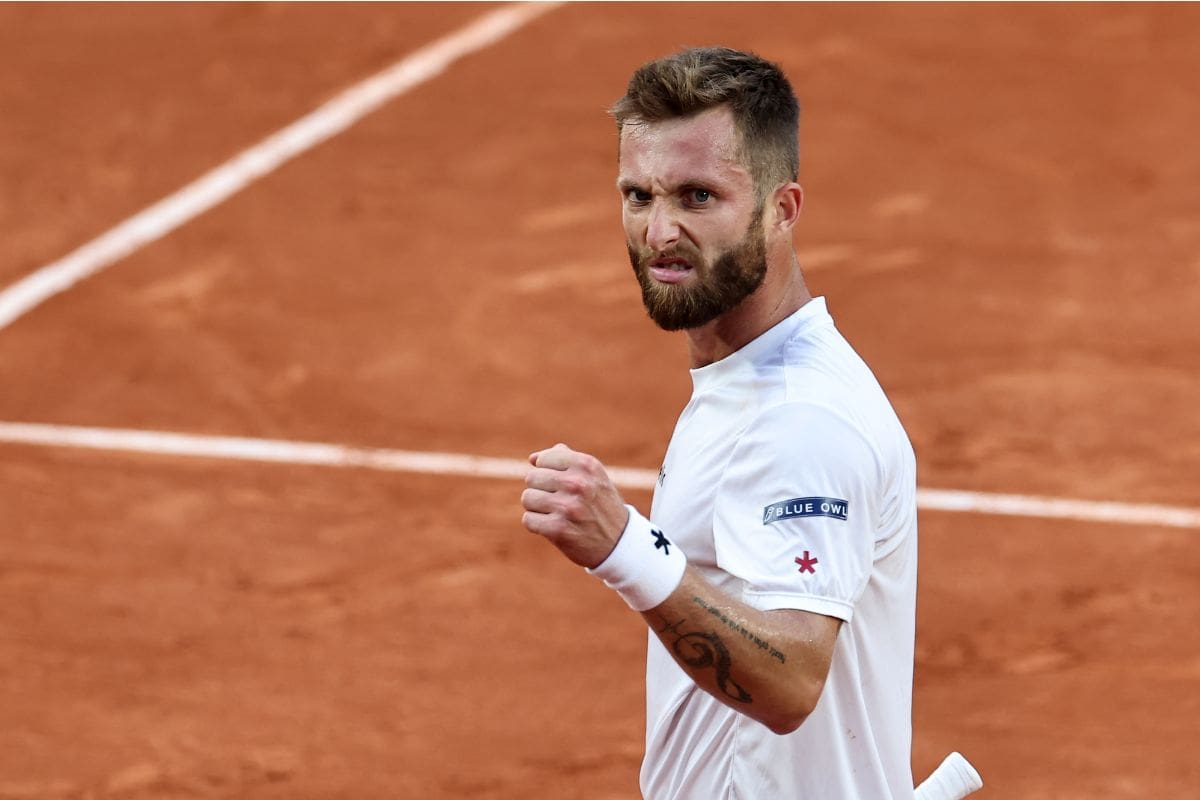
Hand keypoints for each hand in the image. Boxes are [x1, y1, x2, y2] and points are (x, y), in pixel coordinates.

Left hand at [521, 443, 630, 568]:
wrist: (618, 542)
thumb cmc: (600, 504)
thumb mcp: (592, 475)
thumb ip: (565, 459)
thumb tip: (533, 458)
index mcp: (586, 465)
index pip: (543, 459)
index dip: (546, 472)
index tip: (560, 483)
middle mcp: (578, 483)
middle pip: (532, 478)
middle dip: (540, 490)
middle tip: (557, 500)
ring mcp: (567, 507)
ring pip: (527, 498)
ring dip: (537, 508)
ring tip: (555, 513)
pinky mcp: (558, 529)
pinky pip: (528, 520)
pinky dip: (537, 525)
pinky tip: (554, 526)